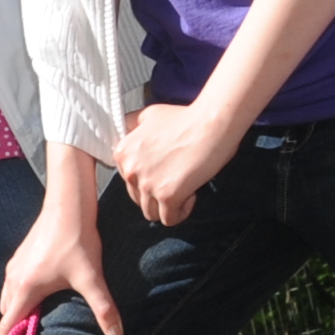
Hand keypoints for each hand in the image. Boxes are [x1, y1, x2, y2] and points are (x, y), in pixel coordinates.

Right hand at [0, 185, 119, 334]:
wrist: (68, 204)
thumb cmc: (77, 240)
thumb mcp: (91, 277)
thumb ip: (103, 308)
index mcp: (25, 288)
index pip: (7, 325)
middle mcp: (13, 278)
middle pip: (6, 313)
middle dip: (13, 331)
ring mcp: (15, 265)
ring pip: (8, 298)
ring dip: (17, 313)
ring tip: (34, 324)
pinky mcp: (21, 256)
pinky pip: (13, 284)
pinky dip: (20, 297)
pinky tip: (41, 295)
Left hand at [115, 100, 234, 226]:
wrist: (211, 123)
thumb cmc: (185, 117)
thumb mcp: (148, 115)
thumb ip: (133, 126)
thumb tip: (127, 132)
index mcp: (122, 153)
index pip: (129, 180)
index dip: (149, 177)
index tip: (167, 167)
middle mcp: (130, 170)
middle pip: (138, 198)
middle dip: (158, 193)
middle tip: (178, 177)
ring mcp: (147, 185)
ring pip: (151, 213)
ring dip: (167, 205)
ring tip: (185, 187)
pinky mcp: (167, 196)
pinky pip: (169, 219)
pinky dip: (180, 213)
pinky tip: (192, 195)